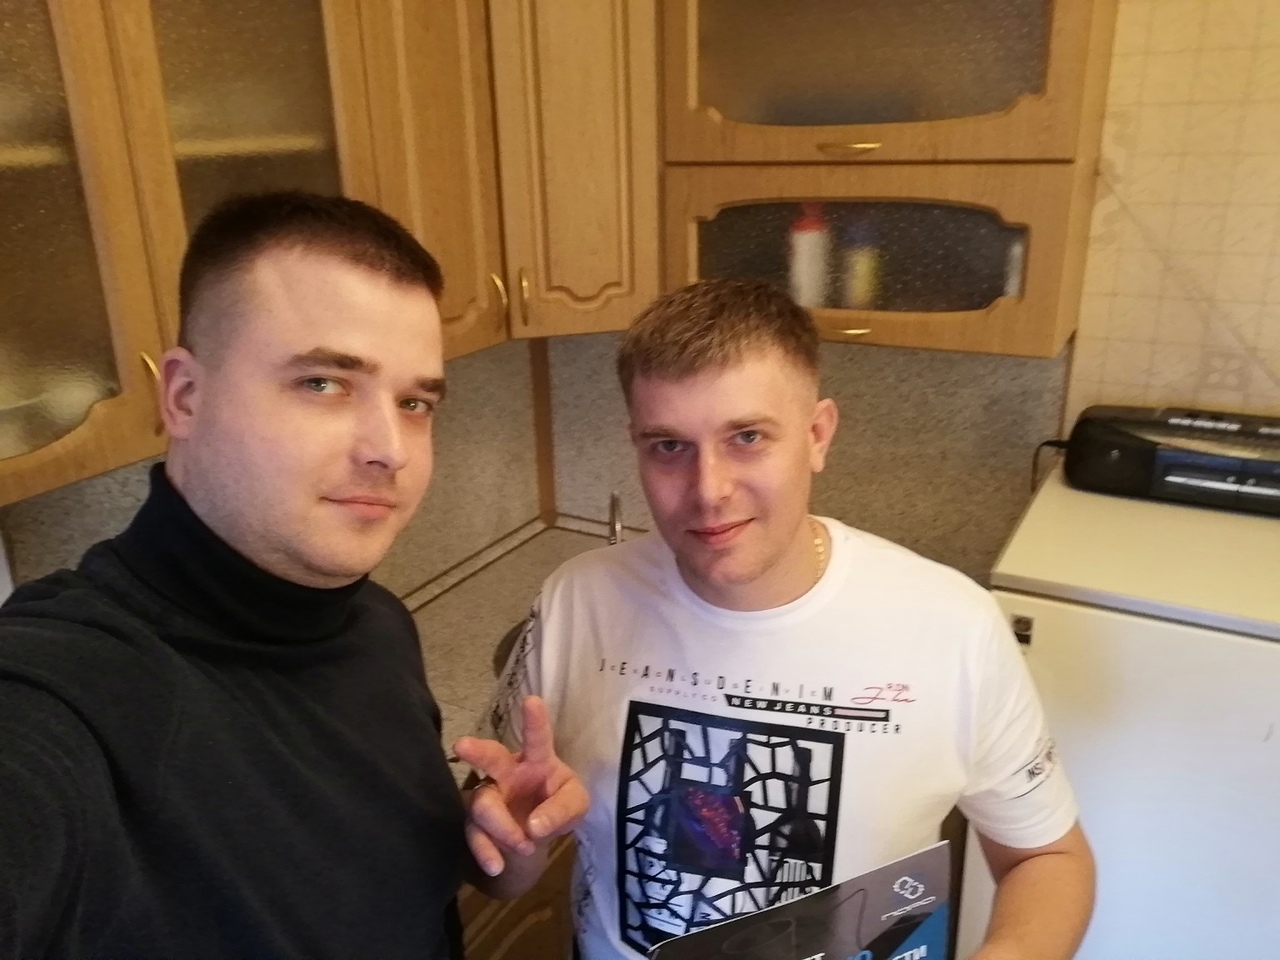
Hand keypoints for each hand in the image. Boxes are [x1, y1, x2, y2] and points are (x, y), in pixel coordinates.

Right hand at [452, 696, 587, 876]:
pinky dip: (485, 851)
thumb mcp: (575, 805)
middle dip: (477, 751)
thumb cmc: (556, 805)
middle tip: (462, 745)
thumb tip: (534, 826)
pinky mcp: (476, 824)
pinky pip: (474, 835)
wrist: (535, 836)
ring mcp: (488, 797)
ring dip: (502, 827)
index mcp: (537, 760)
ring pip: (483, 804)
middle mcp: (507, 772)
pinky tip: (497, 864)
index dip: (535, 721)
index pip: (537, 739)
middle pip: (490, 758)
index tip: (532, 700)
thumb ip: (562, 811)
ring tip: (524, 845)